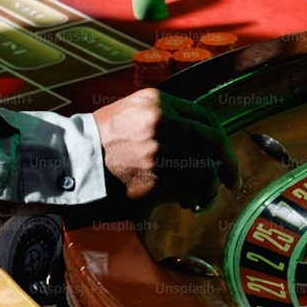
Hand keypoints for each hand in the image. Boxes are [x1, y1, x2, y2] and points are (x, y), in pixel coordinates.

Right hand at [91, 88, 239, 210]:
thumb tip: (201, 138)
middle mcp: (162, 123)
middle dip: (228, 165)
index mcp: (159, 103)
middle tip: (232, 180)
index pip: (206, 118)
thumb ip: (166, 116)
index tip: (226, 155)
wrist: (74, 158)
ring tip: (202, 197)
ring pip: (204, 171)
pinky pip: (186, 190)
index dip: (221, 139)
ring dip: (208, 188)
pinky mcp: (154, 178)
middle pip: (212, 143)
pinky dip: (191, 199)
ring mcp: (159, 150)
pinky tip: (185, 203)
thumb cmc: (104, 137)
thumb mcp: (134, 109)